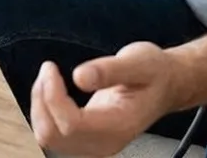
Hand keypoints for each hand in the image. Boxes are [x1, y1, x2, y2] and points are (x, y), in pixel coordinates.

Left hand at [30, 42, 179, 156]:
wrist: (166, 86)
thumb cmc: (155, 72)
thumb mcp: (139, 61)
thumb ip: (110, 70)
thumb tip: (79, 77)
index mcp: (119, 126)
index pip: (71, 124)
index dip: (53, 96)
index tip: (51, 68)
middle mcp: (106, 143)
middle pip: (53, 135)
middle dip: (42, 101)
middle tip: (48, 70)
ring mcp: (95, 145)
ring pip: (48, 137)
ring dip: (40, 106)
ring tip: (49, 77)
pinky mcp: (87, 140)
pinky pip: (53, 134)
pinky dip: (44, 112)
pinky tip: (51, 91)